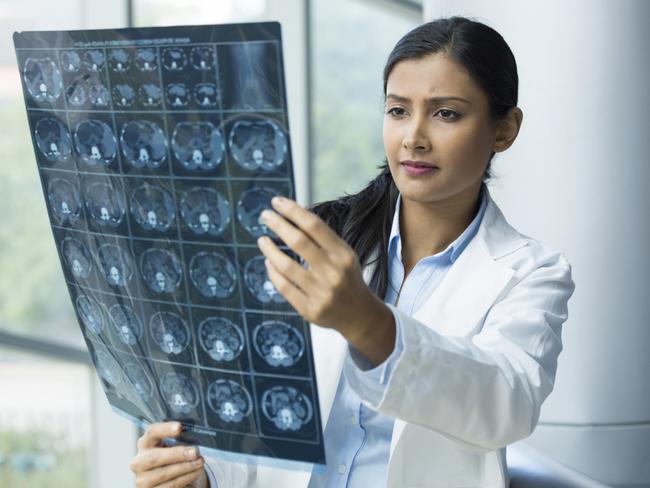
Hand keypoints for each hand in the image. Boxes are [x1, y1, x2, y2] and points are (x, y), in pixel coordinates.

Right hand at [130, 421, 207, 487]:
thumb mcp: (173, 446)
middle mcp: (139, 462)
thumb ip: (179, 440)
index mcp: (145, 444)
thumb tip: (195, 435)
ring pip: (163, 474)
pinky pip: (170, 486)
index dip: (165, 429)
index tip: (179, 427)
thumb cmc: (173, 457)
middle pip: (154, 457)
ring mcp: (143, 479)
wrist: (170, 478)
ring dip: (185, 468)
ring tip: (200, 462)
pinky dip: (185, 478)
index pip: (151, 432)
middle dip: (177, 454)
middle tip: (195, 452)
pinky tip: (195, 472)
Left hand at [256, 196, 395, 364]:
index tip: (277, 202)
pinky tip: (269, 262)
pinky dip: (272, 271)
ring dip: (269, 249)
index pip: (314, 226)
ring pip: (285, 265)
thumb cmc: (346, 278)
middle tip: (265, 215)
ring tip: (262, 240)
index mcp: (343, 255)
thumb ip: (321, 239)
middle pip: (298, 242)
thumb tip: (290, 216)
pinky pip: (283, 286)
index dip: (293, 211)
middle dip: (278, 225)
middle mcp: (333, 272)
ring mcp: (321, 293)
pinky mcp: (309, 309)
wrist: (358, 314)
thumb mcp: (343, 254)